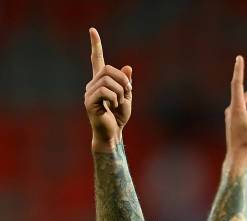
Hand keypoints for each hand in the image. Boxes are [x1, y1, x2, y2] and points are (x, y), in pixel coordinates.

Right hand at [84, 28, 131, 150]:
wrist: (113, 134)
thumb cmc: (119, 118)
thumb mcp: (127, 97)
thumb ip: (126, 83)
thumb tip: (128, 68)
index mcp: (101, 82)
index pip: (97, 60)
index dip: (96, 45)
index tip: (92, 30)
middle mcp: (92, 85)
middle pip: (107, 70)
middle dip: (122, 80)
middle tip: (127, 93)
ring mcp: (89, 93)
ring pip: (107, 81)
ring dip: (120, 92)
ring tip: (119, 103)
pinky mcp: (89, 102)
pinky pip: (105, 91)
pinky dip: (114, 98)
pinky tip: (113, 106)